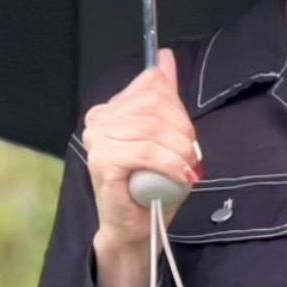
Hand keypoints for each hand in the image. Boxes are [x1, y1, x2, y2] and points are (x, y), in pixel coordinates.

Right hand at [83, 47, 201, 249]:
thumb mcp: (164, 135)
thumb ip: (163, 97)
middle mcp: (99, 119)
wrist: (136, 228)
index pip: (152, 87)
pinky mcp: (103, 162)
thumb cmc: (150, 185)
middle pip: (155, 105)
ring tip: (186, 168)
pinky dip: (171, 164)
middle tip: (189, 156)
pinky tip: (180, 176)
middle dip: (183, 131)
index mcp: (110, 109)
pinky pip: (147, 152)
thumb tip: (165, 58)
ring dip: (180, 151)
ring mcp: (98, 140)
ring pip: (154, 129)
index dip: (177, 109)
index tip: (184, 135)